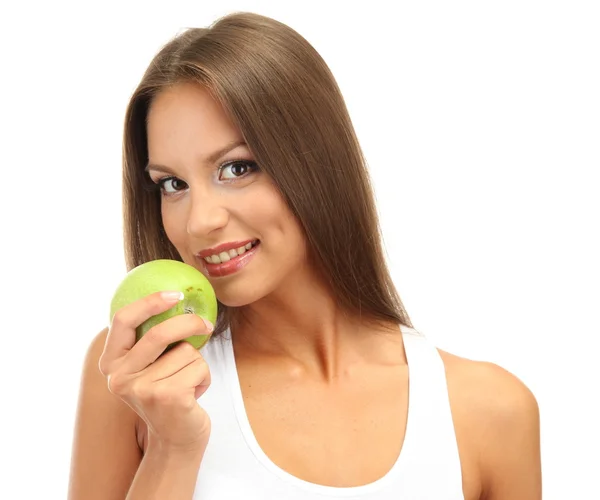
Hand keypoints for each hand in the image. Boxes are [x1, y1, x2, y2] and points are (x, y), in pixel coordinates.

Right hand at [98, 291, 213, 453]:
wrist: (176, 438)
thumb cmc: (167, 393)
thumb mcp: (149, 367)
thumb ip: (149, 341)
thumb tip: (176, 298)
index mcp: (111, 363)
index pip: (123, 320)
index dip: (149, 301)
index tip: (175, 294)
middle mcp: (120, 377)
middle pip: (159, 333)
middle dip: (189, 323)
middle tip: (206, 325)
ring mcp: (142, 389)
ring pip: (185, 351)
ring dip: (196, 363)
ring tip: (187, 383)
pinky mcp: (168, 397)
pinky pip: (199, 367)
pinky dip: (205, 377)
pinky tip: (194, 395)